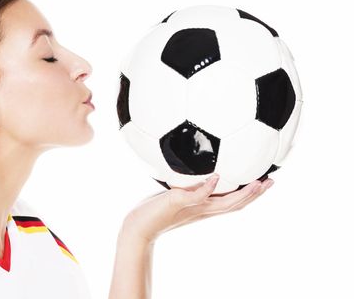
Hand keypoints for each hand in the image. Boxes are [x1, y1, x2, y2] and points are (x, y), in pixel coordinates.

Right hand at [120, 174, 273, 244]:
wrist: (138, 228)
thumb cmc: (153, 215)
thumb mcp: (173, 200)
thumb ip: (194, 193)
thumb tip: (215, 179)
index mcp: (203, 208)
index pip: (234, 201)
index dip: (250, 192)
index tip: (264, 181)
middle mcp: (203, 209)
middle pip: (236, 203)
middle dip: (254, 193)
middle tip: (269, 180)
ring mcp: (196, 209)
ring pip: (227, 202)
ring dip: (243, 194)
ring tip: (254, 182)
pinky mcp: (187, 205)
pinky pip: (212, 197)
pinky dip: (222, 190)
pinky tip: (218, 181)